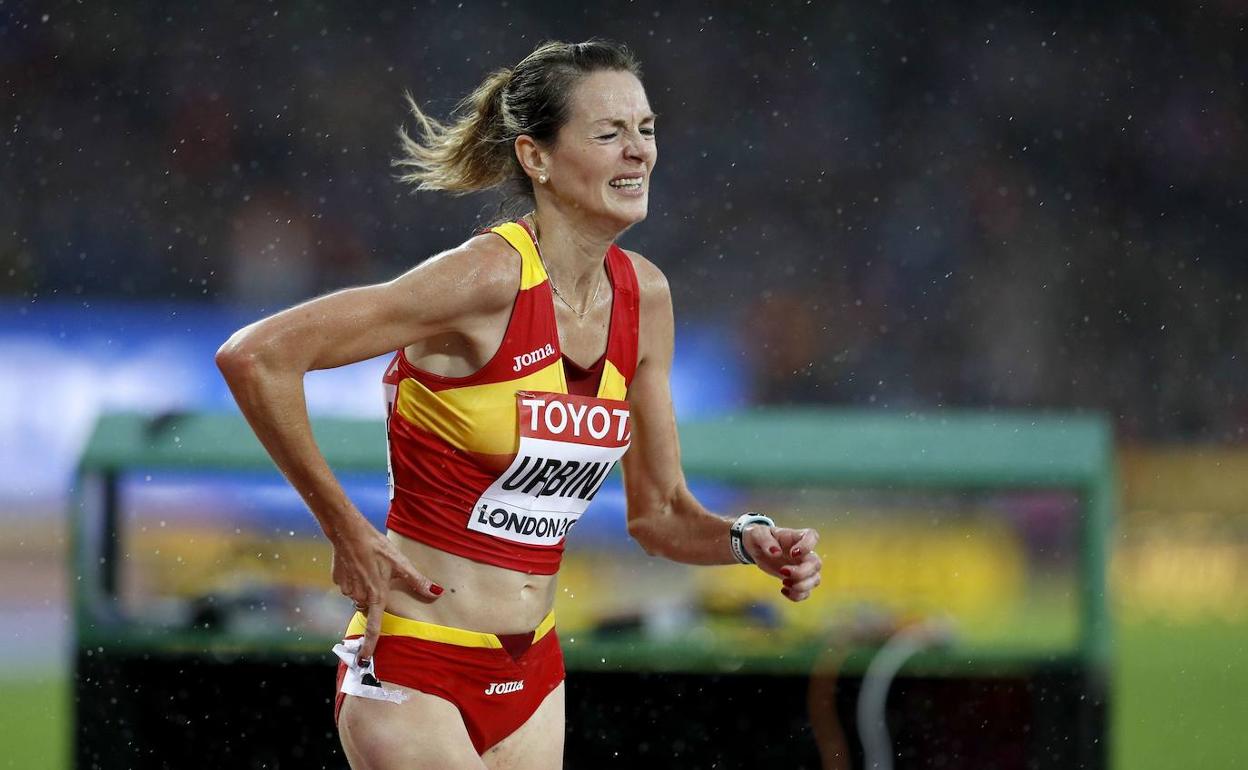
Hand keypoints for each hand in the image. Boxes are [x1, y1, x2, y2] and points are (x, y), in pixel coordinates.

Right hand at [330, 519, 442, 663]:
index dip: (370, 644)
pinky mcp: (337, 580)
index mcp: (377, 595)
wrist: (348, 532)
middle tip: (378, 577)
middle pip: (368, 606)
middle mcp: (360, 596)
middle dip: (373, 597)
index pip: (374, 627)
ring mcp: (346, 589)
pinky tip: (358, 563)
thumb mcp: (400, 563)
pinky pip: (348, 585)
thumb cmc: (376, 546)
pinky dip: (354, 578)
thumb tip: (436, 593)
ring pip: (358, 595)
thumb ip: (417, 581)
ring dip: (364, 587)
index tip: (364, 658)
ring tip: (370, 566)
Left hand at [745, 525, 821, 601]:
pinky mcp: (798, 580)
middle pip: (816, 563)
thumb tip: (775, 552)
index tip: (792, 553)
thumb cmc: (758, 537)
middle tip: (782, 572)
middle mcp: (803, 553)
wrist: (757, 548)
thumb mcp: (757, 534)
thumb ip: (765, 540)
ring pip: (815, 580)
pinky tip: (783, 590)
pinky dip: (797, 595)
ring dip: (801, 586)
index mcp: (795, 537)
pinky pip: (806, 592)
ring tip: (784, 583)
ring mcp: (803, 567)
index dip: (807, 546)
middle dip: (801, 572)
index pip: (812, 536)